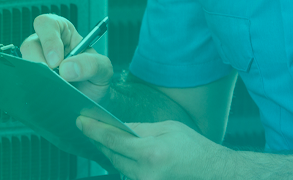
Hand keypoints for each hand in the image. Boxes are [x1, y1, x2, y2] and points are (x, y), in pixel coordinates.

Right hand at [19, 13, 112, 100]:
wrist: (93, 100)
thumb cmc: (96, 78)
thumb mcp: (103, 68)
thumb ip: (91, 64)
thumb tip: (67, 68)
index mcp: (63, 32)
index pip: (46, 24)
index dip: (49, 40)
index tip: (56, 61)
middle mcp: (46, 45)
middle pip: (30, 45)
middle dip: (40, 62)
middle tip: (54, 77)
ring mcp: (37, 62)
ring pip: (24, 64)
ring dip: (38, 76)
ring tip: (54, 86)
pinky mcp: (32, 79)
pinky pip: (25, 80)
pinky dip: (34, 86)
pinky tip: (47, 92)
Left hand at [77, 116, 227, 179]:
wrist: (211, 171)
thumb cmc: (194, 147)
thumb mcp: (168, 128)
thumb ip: (140, 128)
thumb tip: (117, 126)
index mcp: (151, 153)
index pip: (112, 139)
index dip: (93, 129)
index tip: (81, 121)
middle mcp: (145, 172)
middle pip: (111, 154)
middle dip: (98, 139)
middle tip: (88, 126)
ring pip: (117, 165)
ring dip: (108, 151)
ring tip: (101, 136)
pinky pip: (127, 173)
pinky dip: (120, 161)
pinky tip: (118, 151)